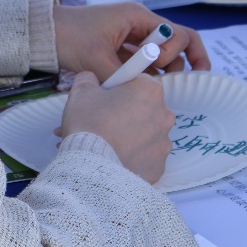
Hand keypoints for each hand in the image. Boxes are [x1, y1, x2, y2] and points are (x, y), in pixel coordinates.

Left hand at [52, 2, 209, 78]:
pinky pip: (144, 62)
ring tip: (151, 88)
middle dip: (180, 63)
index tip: (159, 68)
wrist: (43, 34)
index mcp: (139, 18)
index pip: (179, 33)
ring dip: (162, 71)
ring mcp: (131, 36)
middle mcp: (140, 24)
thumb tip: (144, 95)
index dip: (178, 54)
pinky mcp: (121, 49)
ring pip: (161, 54)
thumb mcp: (97, 60)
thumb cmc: (69, 38)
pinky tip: (140, 90)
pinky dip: (146, 75)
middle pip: (177, 41)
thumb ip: (124, 77)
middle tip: (173, 83)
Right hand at [58, 71, 174, 182]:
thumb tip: (91, 79)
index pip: (136, 82)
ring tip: (104, 144)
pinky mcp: (159, 166)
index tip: (104, 99)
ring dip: (127, 136)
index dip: (117, 89)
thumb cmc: (89, 123)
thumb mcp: (81, 90)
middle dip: (123, 113)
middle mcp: (164, 115)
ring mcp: (164, 143)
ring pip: (144, 134)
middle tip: (100, 123)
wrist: (92, 168)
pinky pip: (144, 157)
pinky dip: (131, 157)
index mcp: (150, 91)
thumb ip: (89, 78)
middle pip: (142, 108)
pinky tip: (113, 159)